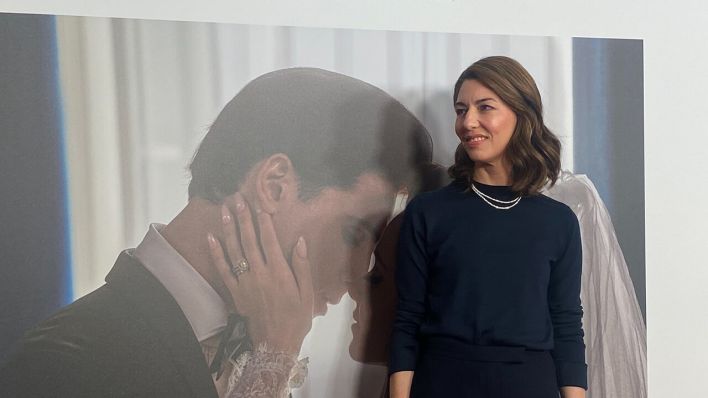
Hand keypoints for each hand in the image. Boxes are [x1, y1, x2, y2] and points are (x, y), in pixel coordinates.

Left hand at [207, 192, 313, 353]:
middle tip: (237, 198)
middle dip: (243, 217)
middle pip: (249, 240)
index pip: (269, 240)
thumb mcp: (306, 293)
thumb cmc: (295, 318)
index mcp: (279, 272)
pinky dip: (216, 253)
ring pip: (234, 250)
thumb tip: (299, 240)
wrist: (275, 344)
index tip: (260, 204)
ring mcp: (244, 282)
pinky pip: (223, 269)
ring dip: (228, 228)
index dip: (264, 221)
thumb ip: (302, 266)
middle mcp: (259, 273)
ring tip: (224, 210)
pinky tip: (211, 237)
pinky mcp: (235, 291)